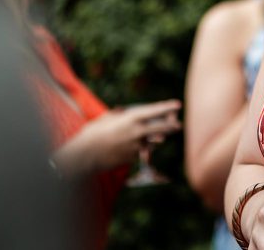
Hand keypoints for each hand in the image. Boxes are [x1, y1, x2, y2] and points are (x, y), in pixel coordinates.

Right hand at [53, 99, 180, 174]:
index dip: (167, 107)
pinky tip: (140, 147)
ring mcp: (136, 146)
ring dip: (157, 139)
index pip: (154, 111)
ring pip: (153, 142)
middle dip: (172, 126)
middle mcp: (137, 132)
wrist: (85, 156)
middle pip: (161, 128)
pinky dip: (143, 148)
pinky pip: (142, 151)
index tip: (177, 105)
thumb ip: (118, 115)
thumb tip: (122, 111)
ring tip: (162, 135)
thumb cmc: (92, 134)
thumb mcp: (106, 119)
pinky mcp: (132, 158)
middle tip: (178, 125)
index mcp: (131, 119)